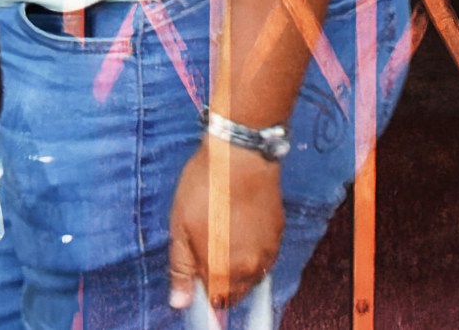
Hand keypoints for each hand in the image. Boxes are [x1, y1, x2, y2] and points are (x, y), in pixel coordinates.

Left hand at [163, 138, 284, 315]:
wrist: (240, 156)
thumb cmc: (205, 187)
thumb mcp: (180, 227)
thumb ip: (181, 269)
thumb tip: (180, 302)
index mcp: (221, 271)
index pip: (213, 299)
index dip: (202, 284)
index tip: (197, 266)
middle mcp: (249, 270)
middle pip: (234, 292)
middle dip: (220, 278)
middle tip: (208, 243)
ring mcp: (267, 253)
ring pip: (251, 275)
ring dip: (239, 265)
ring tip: (225, 230)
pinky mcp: (278, 235)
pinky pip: (264, 256)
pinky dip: (253, 249)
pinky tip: (241, 224)